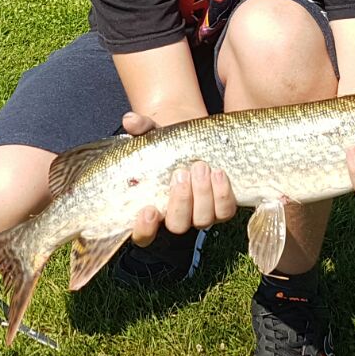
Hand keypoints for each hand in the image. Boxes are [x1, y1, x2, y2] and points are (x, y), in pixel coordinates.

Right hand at [121, 111, 236, 244]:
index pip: (143, 235)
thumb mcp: (154, 135)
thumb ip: (141, 129)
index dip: (144, 229)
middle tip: (181, 173)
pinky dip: (223, 194)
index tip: (148, 209)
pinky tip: (219, 173)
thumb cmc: (169, 145)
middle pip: (178, 225)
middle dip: (181, 201)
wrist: (198, 142)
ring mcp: (200, 215)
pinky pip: (225, 212)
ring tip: (201, 167)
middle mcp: (176, 217)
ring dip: (202, 194)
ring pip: (203, 220)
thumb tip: (129, 120)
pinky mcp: (221, 209)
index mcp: (152, 209)